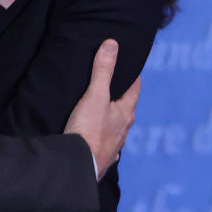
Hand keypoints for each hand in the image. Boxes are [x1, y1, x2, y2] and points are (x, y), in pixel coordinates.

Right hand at [63, 39, 139, 180]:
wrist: (77, 167)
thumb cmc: (89, 130)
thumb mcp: (95, 95)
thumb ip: (103, 70)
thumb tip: (112, 44)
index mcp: (125, 113)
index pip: (134, 90)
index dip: (133, 78)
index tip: (132, 69)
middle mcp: (123, 130)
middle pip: (126, 109)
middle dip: (122, 98)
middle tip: (115, 87)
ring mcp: (114, 145)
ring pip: (118, 129)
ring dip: (114, 120)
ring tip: (105, 113)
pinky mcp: (102, 158)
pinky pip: (107, 145)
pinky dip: (104, 139)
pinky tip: (99, 140)